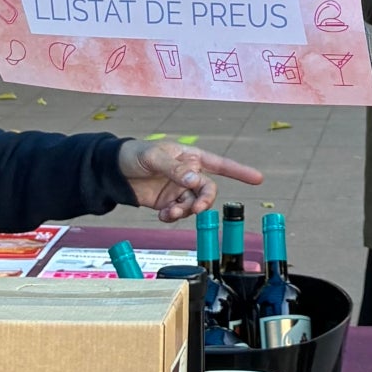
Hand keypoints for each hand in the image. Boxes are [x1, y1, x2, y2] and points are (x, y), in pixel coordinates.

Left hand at [118, 137, 264, 222]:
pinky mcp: (168, 203)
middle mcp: (189, 174)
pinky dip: (173, 217)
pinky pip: (179, 213)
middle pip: (207, 191)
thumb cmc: (134, 155)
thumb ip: (175, 169)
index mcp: (190, 157)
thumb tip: (195, 179)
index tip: (258, 178)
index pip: (220, 164)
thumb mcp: (154, 158)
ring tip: (169, 212)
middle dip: (204, 201)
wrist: (113, 172)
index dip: (240, 171)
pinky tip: (162, 215)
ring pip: (193, 205)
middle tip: (195, 209)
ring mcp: (179, 190)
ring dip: (185, 211)